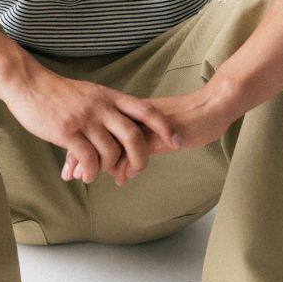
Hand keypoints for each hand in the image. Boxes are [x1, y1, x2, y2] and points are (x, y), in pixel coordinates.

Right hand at [1, 63, 181, 183]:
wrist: (28, 84)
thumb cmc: (57, 92)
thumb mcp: (89, 93)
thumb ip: (107, 107)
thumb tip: (121, 126)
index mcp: (109, 96)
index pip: (146, 110)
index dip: (164, 126)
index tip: (176, 140)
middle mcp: (101, 107)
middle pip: (134, 136)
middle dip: (140, 158)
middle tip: (137, 171)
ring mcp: (85, 119)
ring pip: (111, 152)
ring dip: (109, 169)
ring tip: (99, 174)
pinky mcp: (67, 131)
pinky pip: (88, 159)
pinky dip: (91, 173)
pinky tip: (85, 175)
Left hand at [62, 87, 233, 186]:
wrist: (215, 103)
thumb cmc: (188, 118)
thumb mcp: (157, 135)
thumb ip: (137, 148)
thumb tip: (120, 169)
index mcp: (128, 112)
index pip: (97, 129)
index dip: (81, 145)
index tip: (68, 164)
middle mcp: (132, 115)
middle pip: (98, 135)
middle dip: (81, 155)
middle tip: (68, 174)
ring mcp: (146, 123)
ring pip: (113, 142)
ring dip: (97, 162)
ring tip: (84, 178)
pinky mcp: (160, 131)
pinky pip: (138, 148)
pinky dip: (126, 164)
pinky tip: (119, 177)